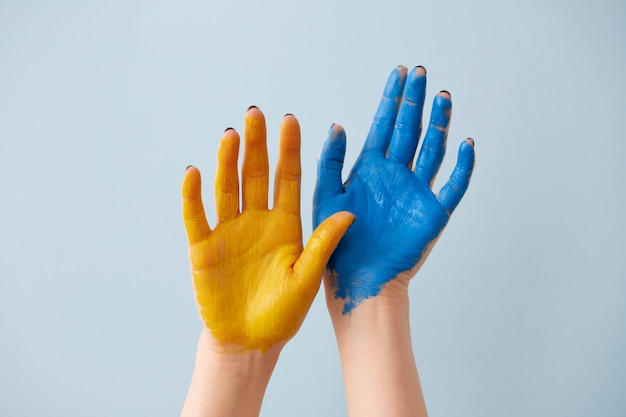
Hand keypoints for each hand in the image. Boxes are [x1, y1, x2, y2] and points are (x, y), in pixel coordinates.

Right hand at [183, 107, 353, 351]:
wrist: (251, 341)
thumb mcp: (307, 277)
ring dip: (227, 161)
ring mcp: (229, 232)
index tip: (291, 119)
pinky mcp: (203, 248)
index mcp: (286, 225)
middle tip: (257, 112)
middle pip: (256, 175)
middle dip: (257, 144)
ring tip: (231, 133)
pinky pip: (196, 217)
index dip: (289, 149)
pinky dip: (193, 195)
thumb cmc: (283, 313)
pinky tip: (194, 172)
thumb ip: (324, 243)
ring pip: (227, 188)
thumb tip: (350, 212)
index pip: (288, 178)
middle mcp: (257, 221)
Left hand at [313, 66, 475, 313]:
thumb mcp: (326, 197)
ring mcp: (416, 192)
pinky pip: (453, 185)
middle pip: (410, 130)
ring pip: (432, 150)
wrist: (359, 282)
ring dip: (439, 124)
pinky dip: (462, 167)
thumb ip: (331, 161)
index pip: (384, 125)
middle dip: (415, 102)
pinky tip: (466, 144)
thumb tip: (337, 125)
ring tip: (442, 98)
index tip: (400, 73)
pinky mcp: (433, 212)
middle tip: (423, 74)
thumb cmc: (338, 244)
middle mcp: (395, 175)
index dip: (392, 99)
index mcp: (370, 169)